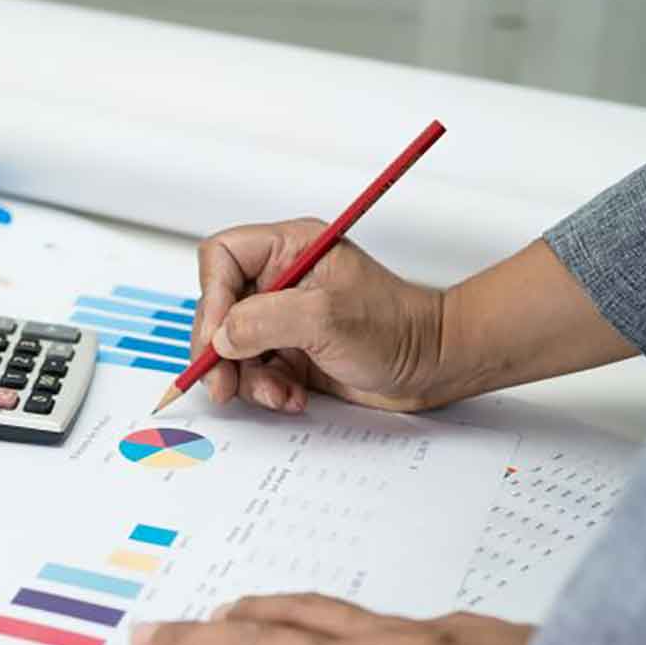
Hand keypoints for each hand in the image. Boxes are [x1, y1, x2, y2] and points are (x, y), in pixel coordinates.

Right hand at [193, 219, 447, 412]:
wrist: (433, 366)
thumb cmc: (399, 329)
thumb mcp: (328, 319)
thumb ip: (267, 321)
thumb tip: (222, 335)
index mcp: (290, 249)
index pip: (222, 258)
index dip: (212, 299)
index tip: (219, 339)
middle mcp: (281, 279)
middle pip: (218, 308)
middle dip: (219, 350)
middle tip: (222, 382)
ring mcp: (284, 318)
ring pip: (232, 347)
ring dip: (247, 378)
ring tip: (277, 392)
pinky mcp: (290, 351)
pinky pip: (254, 372)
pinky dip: (265, 390)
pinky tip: (291, 396)